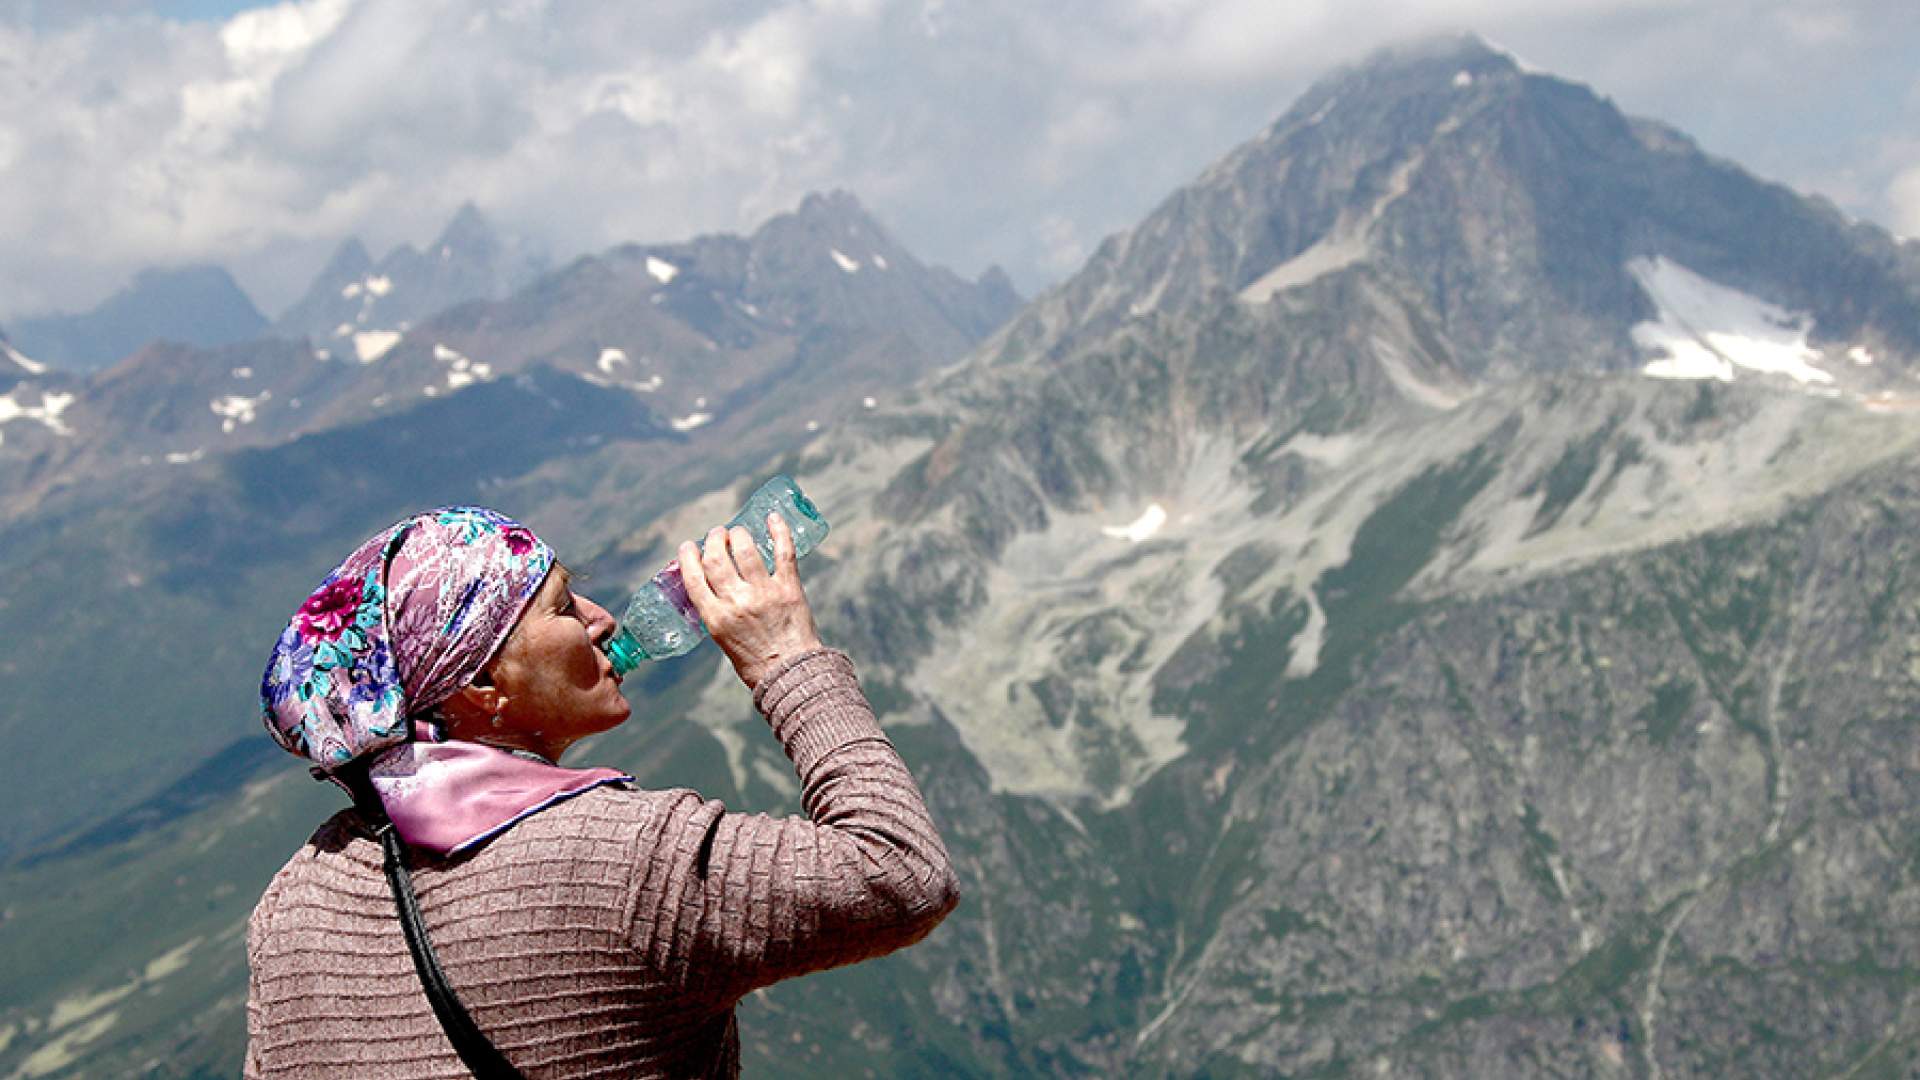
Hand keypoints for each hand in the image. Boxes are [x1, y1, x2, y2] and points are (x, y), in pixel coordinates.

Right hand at [678, 512, 824, 689]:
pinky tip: (773, 517)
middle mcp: (737, 602)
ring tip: (738, 533)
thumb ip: (716, 613)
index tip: (689, 546)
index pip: (694, 577)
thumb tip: (711, 589)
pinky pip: (783, 551)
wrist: (790, 674)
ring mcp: (764, 593)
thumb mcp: (723, 641)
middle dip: (714, 540)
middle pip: (717, 558)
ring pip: (746, 549)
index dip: (688, 556)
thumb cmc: (755, 662)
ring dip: (739, 534)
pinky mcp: (789, 588)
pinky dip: (778, 531)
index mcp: (715, 617)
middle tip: (717, 534)